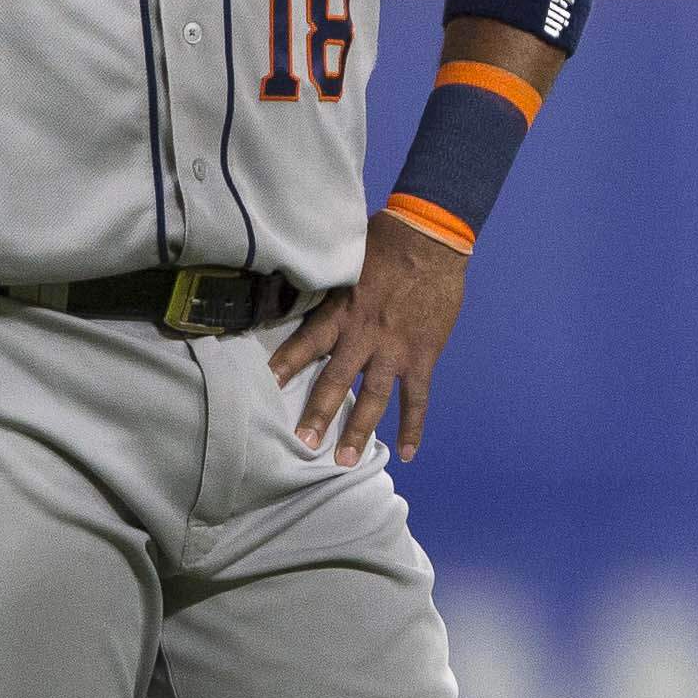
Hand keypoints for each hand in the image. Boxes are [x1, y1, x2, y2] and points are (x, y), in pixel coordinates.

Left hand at [271, 207, 470, 463]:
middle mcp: (365, 335)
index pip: (306, 343)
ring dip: (360, 429)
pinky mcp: (423, 355)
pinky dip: (412, 426)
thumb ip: (325, 283)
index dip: (285, 365)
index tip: (265, 387)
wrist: (432, 238)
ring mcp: (396, 348)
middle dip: (318, 413)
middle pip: (336, 380)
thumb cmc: (386, 240)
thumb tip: (296, 285)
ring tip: (345, 459)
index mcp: (342, 310)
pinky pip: (417, 398)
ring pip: (374, 397)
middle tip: (303, 443)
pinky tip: (406, 452)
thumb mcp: (345, 258)